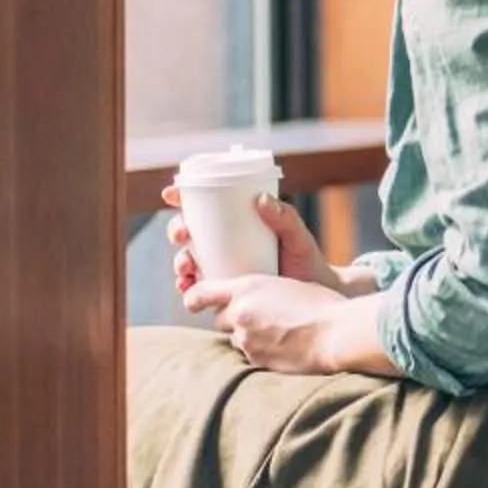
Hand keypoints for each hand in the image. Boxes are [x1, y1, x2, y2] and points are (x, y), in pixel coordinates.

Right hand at [161, 188, 366, 297]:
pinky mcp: (223, 290)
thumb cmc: (306, 259)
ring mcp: (221, 266)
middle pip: (189, 232)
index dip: (182, 197)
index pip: (204, 206)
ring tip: (187, 266)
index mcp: (237, 223)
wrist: (315, 294)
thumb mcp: (297, 236)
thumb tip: (261, 198)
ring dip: (179, 261)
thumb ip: (285, 217)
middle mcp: (224, 243)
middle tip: (184, 234)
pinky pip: (198, 288)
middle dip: (177, 230)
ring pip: (188, 259)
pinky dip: (187, 286)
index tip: (172, 194)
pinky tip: (186, 287)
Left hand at [180, 272, 387, 374]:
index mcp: (246, 288)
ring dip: (250, 338)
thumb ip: (263, 293)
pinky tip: (285, 347)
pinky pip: (252, 357)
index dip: (193, 299)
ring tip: (279, 334)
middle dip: (233, 320)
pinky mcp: (257, 362)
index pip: (201, 294)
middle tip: (257, 318)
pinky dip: (263, 353)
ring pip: (237, 340)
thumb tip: (255, 302)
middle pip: (220, 320)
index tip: (192, 303)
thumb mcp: (287, 285)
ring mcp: (246, 341)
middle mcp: (240, 314)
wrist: (336, 334)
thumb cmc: (321, 305)